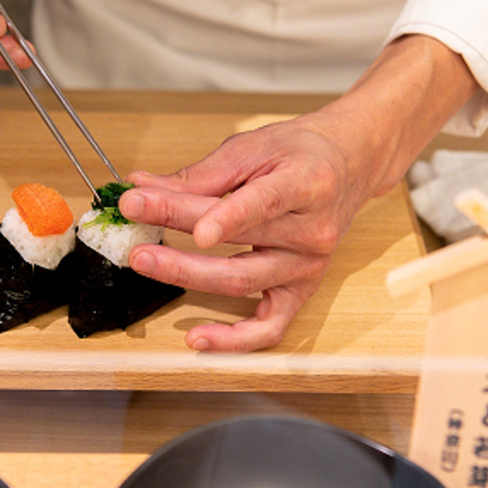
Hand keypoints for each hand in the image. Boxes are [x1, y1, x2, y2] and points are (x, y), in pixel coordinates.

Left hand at [118, 35, 480, 352]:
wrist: (351, 162)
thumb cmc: (301, 153)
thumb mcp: (252, 147)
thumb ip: (198, 174)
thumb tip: (143, 188)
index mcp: (306, 184)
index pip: (260, 203)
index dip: (224, 217)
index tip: (186, 225)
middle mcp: (312, 231)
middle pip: (240, 245)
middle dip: (179, 239)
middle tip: (136, 237)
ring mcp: (308, 266)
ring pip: (243, 282)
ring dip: (187, 276)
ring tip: (146, 262)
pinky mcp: (301, 290)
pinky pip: (270, 328)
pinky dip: (234, 340)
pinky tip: (198, 338)